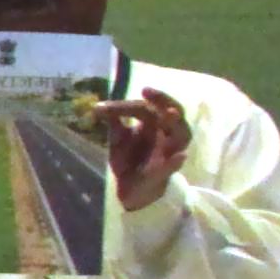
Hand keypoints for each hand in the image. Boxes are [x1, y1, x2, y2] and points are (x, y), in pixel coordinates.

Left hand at [103, 90, 191, 211]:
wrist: (132, 187)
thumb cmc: (130, 157)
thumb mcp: (118, 137)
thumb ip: (112, 121)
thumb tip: (96, 106)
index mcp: (155, 125)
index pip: (151, 107)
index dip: (138, 101)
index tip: (133, 93)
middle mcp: (166, 136)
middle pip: (175, 114)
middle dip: (164, 101)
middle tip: (148, 91)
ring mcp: (167, 153)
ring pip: (182, 136)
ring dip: (175, 125)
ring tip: (169, 113)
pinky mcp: (163, 174)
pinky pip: (172, 167)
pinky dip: (175, 162)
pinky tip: (180, 156)